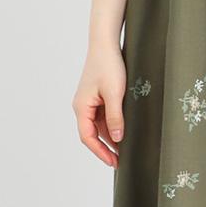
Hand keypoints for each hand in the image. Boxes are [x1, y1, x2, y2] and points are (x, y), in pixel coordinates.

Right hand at [73, 45, 126, 166]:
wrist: (105, 44)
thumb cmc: (108, 65)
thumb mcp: (114, 94)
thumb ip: (115, 117)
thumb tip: (117, 138)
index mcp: (81, 107)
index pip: (88, 137)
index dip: (100, 152)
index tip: (113, 162)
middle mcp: (82, 106)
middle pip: (92, 134)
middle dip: (106, 148)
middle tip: (121, 161)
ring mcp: (89, 102)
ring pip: (98, 126)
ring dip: (110, 138)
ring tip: (124, 150)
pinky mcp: (97, 97)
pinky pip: (103, 117)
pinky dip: (112, 126)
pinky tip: (123, 132)